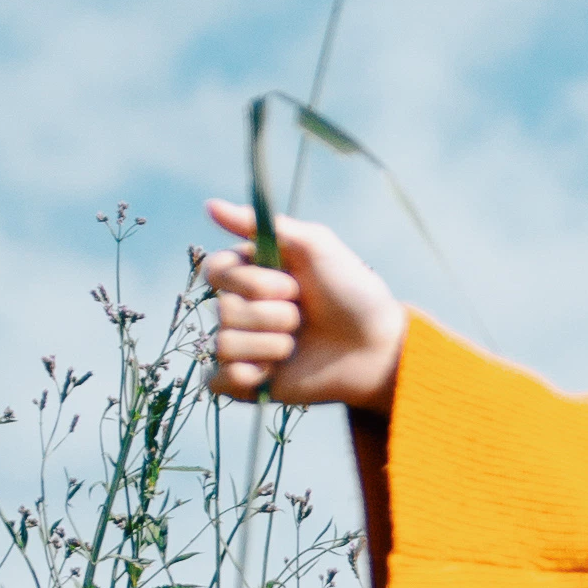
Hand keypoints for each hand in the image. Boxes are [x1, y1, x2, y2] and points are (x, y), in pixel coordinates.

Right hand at [200, 206, 408, 413]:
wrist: (377, 347)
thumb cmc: (352, 292)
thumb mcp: (315, 246)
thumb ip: (263, 224)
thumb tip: (210, 205)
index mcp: (251, 272)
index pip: (215, 270)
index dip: (249, 281)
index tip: (291, 284)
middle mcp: (241, 307)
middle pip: (224, 309)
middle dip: (274, 314)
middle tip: (304, 316)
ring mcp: (242, 345)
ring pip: (224, 344)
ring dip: (272, 345)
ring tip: (298, 345)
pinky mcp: (245, 382)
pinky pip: (217, 380)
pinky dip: (246, 376)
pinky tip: (273, 373)